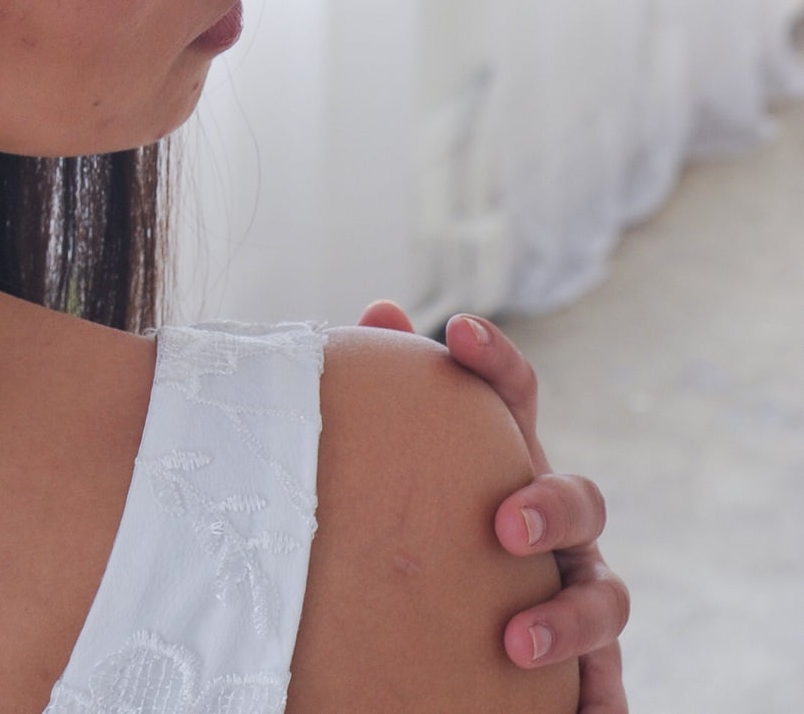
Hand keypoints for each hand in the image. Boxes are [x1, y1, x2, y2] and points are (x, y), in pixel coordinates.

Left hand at [357, 300, 629, 712]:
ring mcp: (577, 586)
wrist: (452, 620)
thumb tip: (380, 311)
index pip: (515, 395)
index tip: (457, 332)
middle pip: (582, 499)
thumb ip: (395, 394)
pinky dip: (602, 697)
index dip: (496, 360)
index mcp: (508, 456)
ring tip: (517, 642)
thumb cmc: (425, 516)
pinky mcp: (586, 660)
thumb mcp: (404, 458)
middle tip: (504, 525)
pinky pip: (608, 681)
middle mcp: (556, 518)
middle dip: (551, 507)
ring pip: (606, 597)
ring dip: (569, 619)